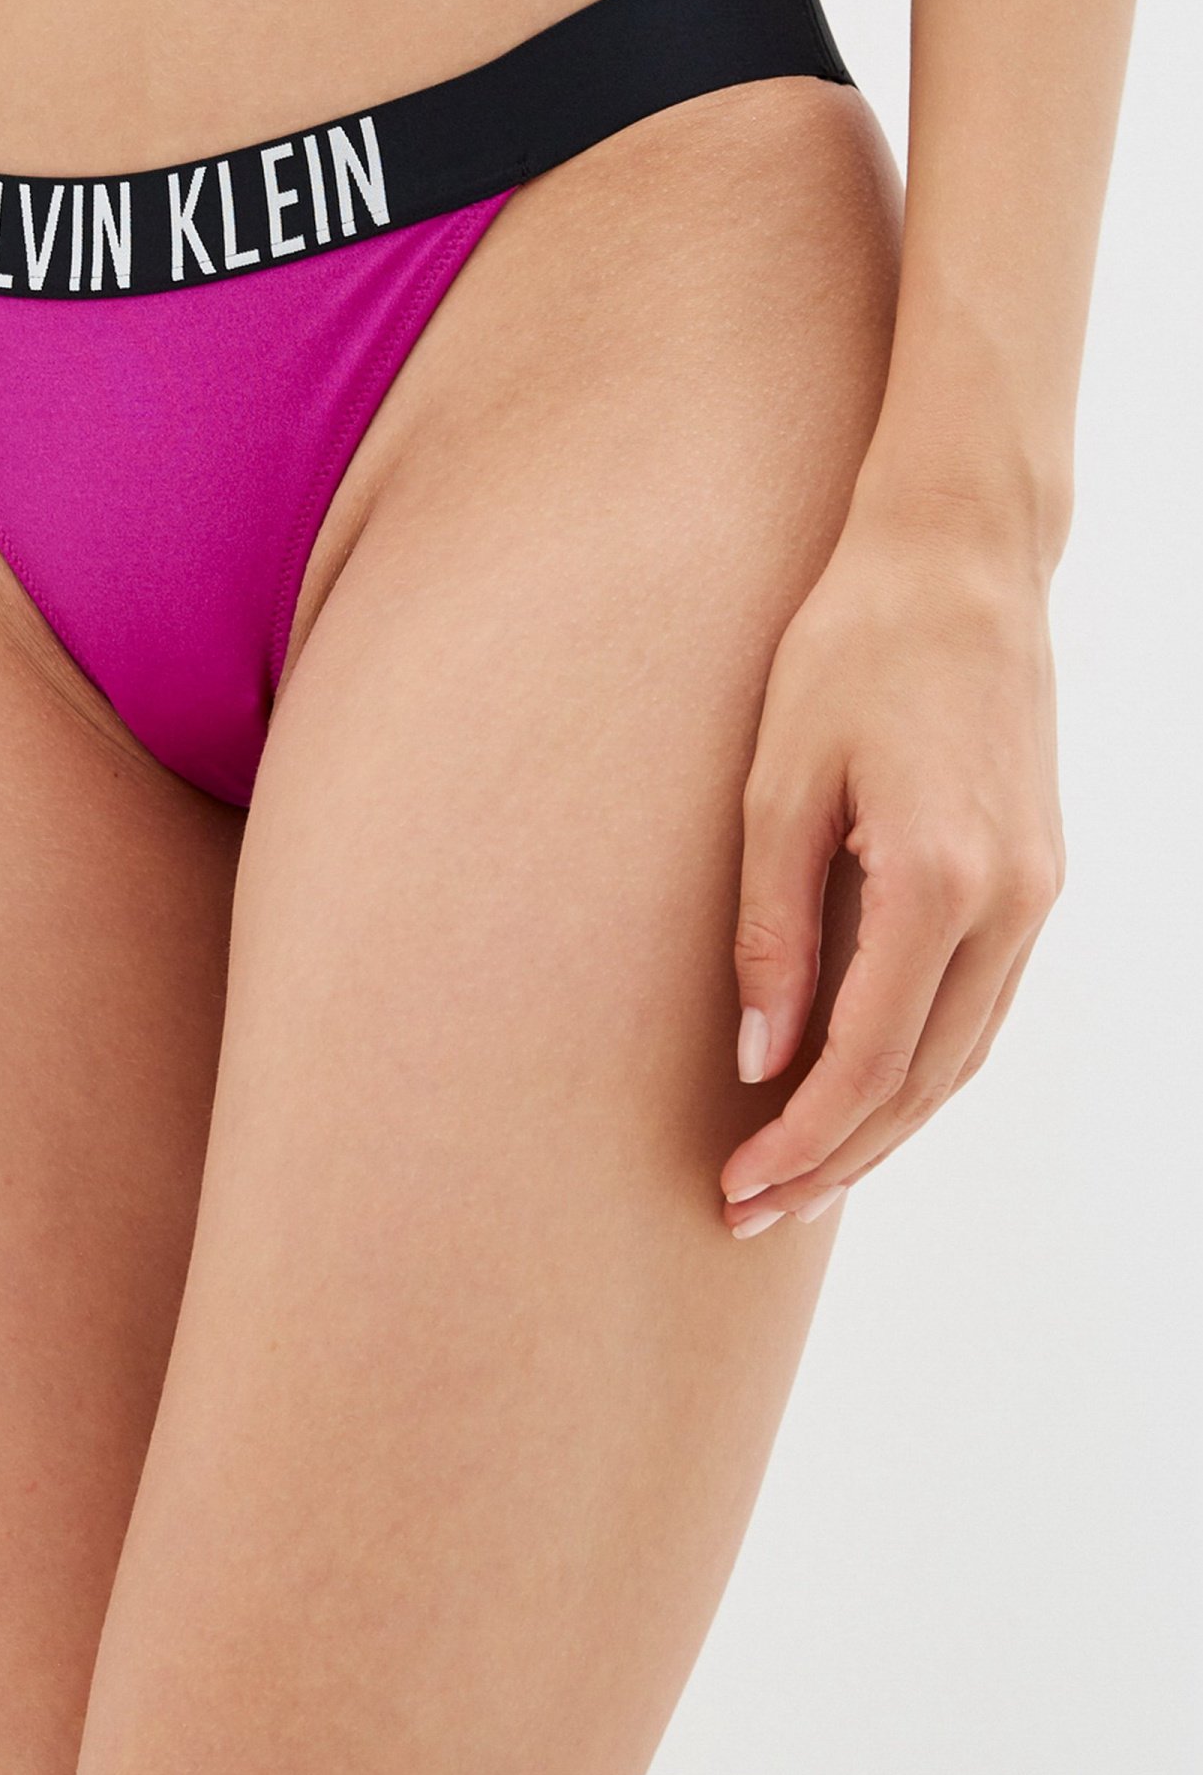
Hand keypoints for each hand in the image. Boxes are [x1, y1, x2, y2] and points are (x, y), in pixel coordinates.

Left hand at [719, 499, 1064, 1234]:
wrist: (959, 562)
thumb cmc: (851, 649)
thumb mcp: (780, 783)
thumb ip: (771, 928)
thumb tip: (759, 1058)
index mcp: (938, 880)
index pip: (866, 1060)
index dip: (800, 1140)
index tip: (736, 1186)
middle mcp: (1009, 904)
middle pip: (922, 1082)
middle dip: (838, 1159)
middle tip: (752, 1211)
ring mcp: (1038, 893)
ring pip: (962, 1056)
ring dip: (884, 1126)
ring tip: (801, 1174)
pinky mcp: (1039, 875)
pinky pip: (983, 1007)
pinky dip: (924, 1065)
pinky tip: (867, 1089)